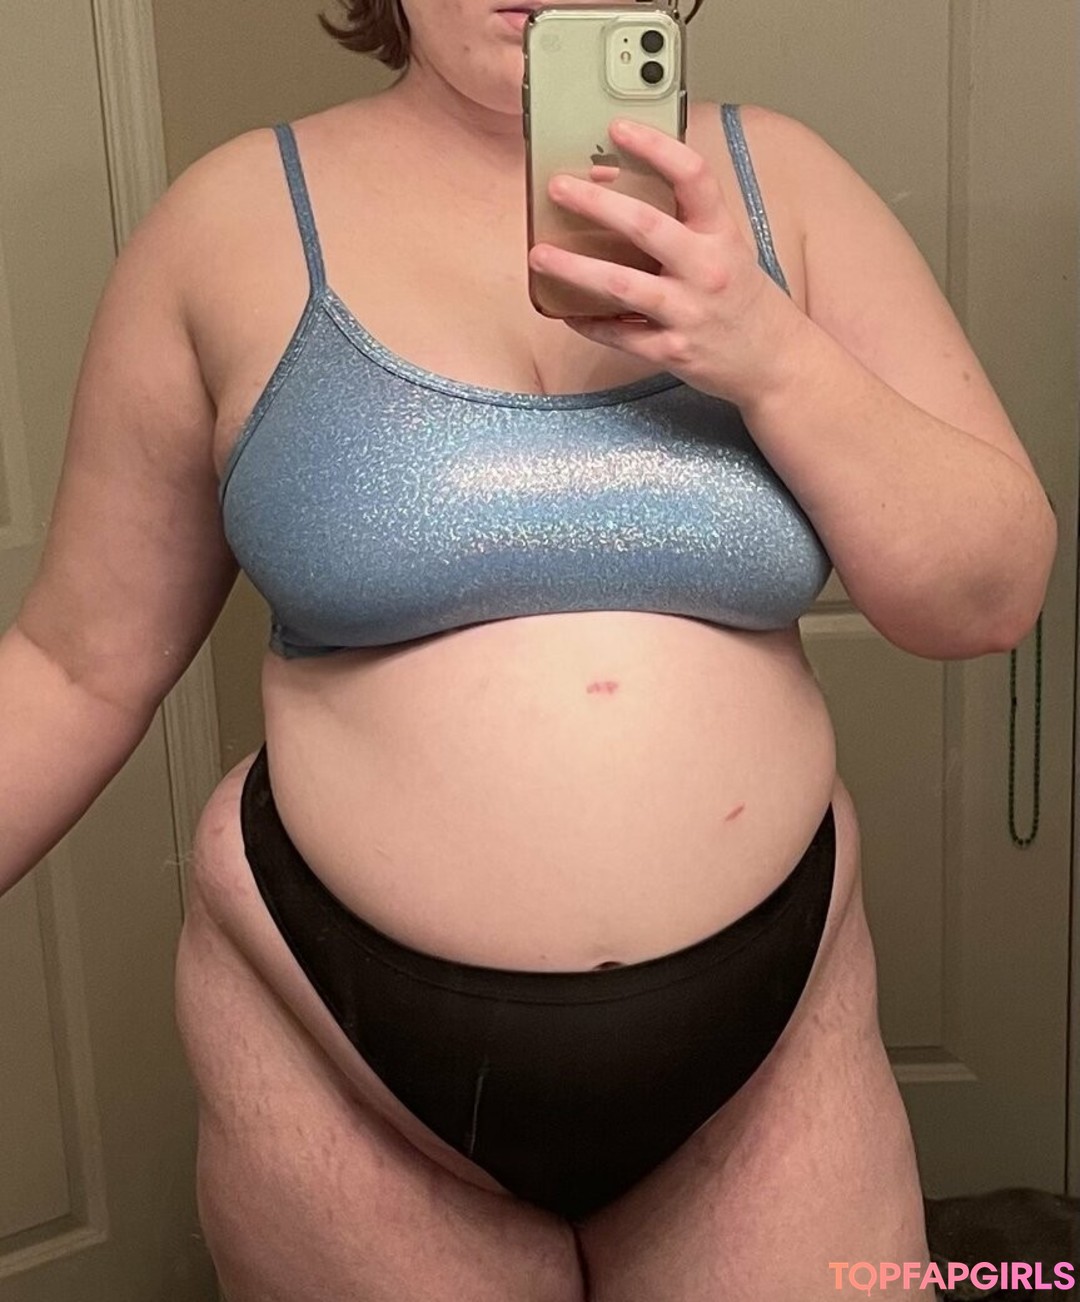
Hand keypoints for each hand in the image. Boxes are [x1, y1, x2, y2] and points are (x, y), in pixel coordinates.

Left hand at [528, 117, 802, 406]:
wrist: (775, 361)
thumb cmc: (742, 299)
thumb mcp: (727, 248)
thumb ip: (683, 223)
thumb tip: (614, 193)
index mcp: (722, 234)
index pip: (693, 176)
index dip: (655, 146)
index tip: (618, 128)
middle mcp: (707, 269)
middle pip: (645, 226)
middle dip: (596, 204)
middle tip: (559, 188)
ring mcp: (689, 313)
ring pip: (622, 286)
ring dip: (575, 268)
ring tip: (540, 254)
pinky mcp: (674, 352)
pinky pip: (621, 335)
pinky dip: (589, 323)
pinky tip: (566, 311)